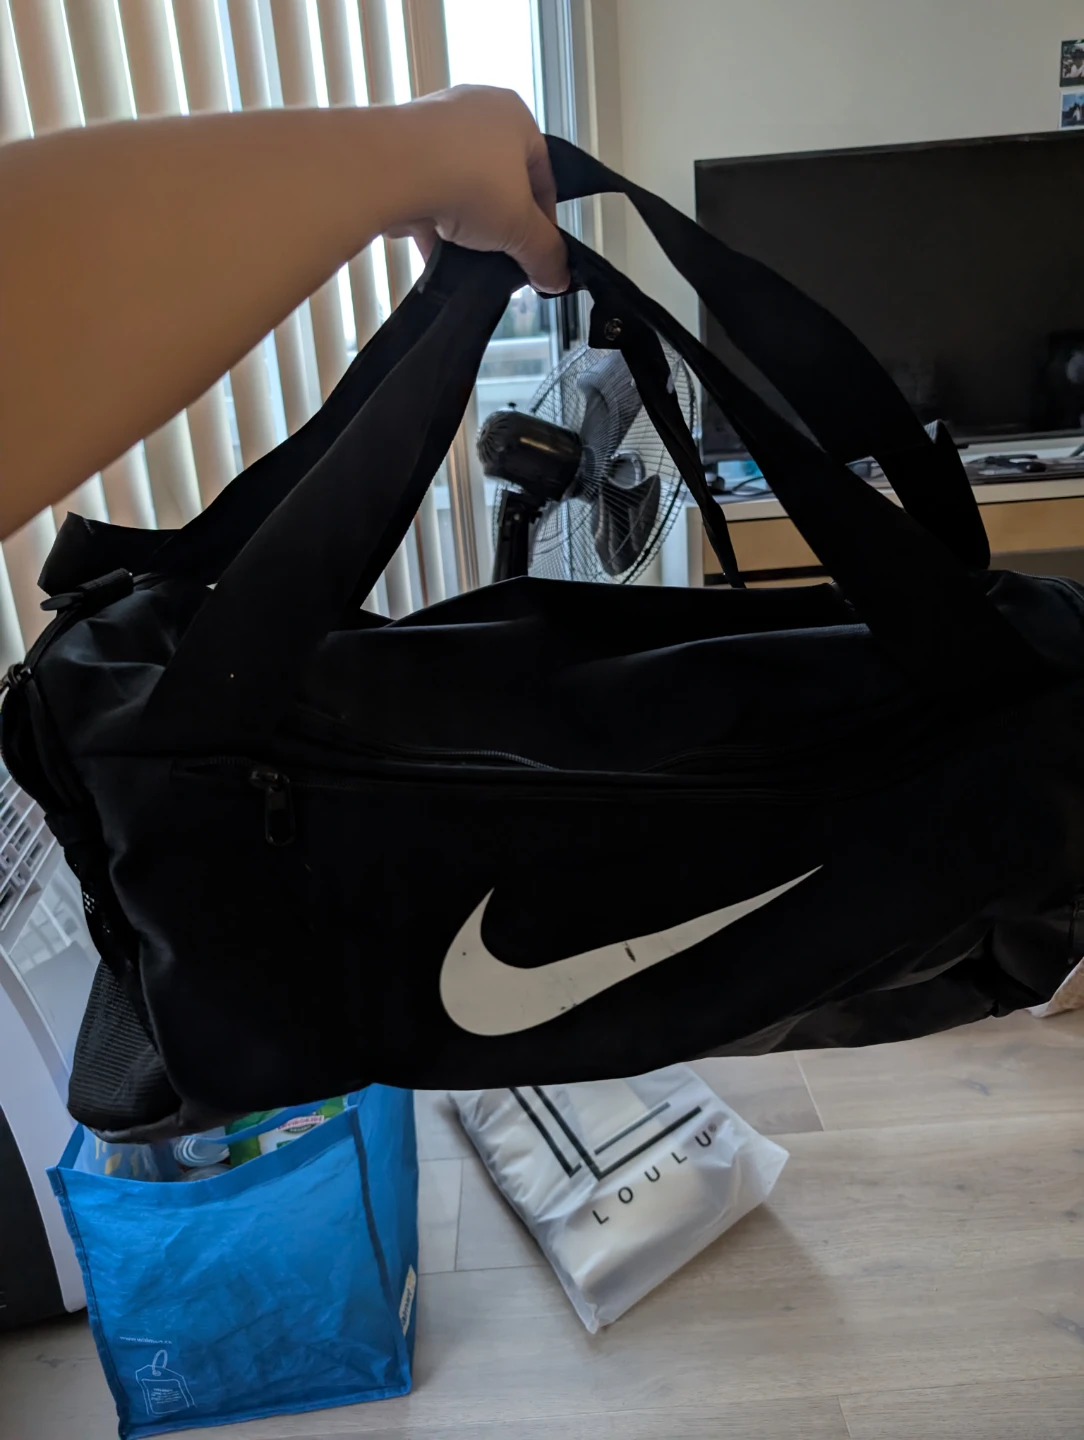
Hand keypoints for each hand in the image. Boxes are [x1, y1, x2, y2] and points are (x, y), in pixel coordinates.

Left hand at [388, 86, 569, 293]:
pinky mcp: (400, 147)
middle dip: (501, 223)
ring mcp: (434, 126)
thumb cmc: (470, 181)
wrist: (393, 168)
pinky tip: (436, 251)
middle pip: (500, 181)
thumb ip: (545, 253)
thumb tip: (558, 278)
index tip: (537, 253)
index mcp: (515, 117)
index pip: (543, 175)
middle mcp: (476, 110)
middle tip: (503, 257)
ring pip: (461, 186)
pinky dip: (433, 222)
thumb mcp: (520, 227)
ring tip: (467, 257)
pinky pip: (427, 190)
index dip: (544, 221)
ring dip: (466, 226)